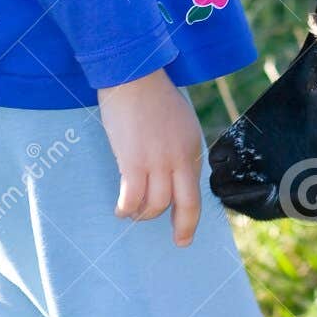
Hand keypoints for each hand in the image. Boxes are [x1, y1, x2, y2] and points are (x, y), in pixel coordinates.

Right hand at [97, 68, 203, 245]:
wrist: (134, 75)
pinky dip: (126, 208)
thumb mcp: (180, 123)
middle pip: (183, 205)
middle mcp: (179, 159)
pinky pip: (131, 198)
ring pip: (155, 205)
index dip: (191, 218)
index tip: (185, 234)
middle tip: (176, 240)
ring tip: (133, 213)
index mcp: (192, 148)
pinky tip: (120, 208)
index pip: (196, 193)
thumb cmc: (153, 95)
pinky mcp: (133, 161)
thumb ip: (179, 149)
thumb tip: (172, 174)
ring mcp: (157, 162)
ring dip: (143, 214)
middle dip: (181, 228)